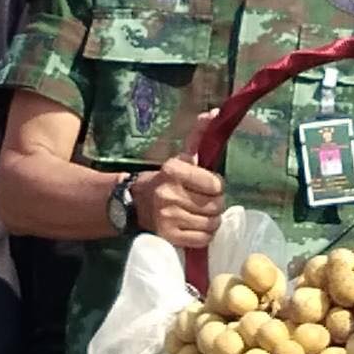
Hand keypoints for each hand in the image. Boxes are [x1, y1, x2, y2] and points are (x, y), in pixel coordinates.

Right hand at [132, 112, 225, 247]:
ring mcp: (168, 217)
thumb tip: (215, 113)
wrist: (136, 201)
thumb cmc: (167, 178)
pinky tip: (196, 226)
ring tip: (201, 213)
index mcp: (174, 171)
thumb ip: (200, 135)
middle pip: (215, 205)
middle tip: (206, 201)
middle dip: (216, 204)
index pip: (215, 184)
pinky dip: (204, 235)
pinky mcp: (168, 236)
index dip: (216, 186)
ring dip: (211, 220)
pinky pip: (202, 240)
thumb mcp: (182, 155)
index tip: (209, 185)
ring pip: (211, 223)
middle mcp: (169, 194)